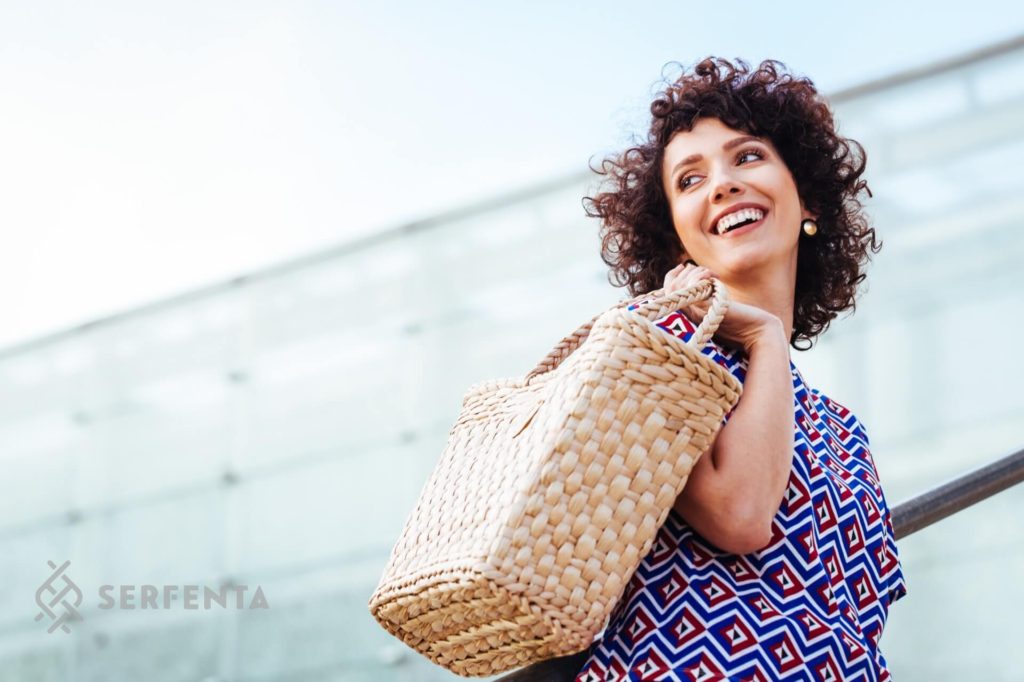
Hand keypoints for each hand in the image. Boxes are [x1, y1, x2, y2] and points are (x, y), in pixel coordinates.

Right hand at [662, 262, 784, 352]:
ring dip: (696, 272)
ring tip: (713, 275)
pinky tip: (716, 278)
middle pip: (671, 287)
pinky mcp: (707, 309)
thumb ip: (707, 296)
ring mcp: (696, 313)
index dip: (672, 275)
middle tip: (706, 272)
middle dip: (686, 272)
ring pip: (679, 286)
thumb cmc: (743, 321)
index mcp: (689, 314)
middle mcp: (689, 315)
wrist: (759, 334)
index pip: (667, 291)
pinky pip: (693, 288)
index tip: (684, 265)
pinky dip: (703, 276)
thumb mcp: (719, 306)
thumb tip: (699, 277)